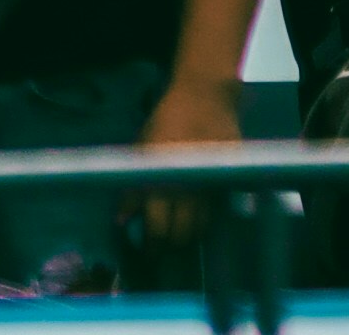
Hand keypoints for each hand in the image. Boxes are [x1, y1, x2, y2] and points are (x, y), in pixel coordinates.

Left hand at [132, 69, 240, 253]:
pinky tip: (196, 215)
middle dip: (170, 244)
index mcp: (161, 183)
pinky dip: (204, 220)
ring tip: (179, 231)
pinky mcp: (225, 182)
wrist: (204, 96)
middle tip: (163, 242)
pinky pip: (215, 213)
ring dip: (188, 235)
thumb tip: (122, 222)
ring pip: (200, 229)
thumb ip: (131, 188)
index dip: (151, 247)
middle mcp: (186, 191)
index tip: (147, 251)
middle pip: (180, 236)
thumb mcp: (141, 150)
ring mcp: (209, 188)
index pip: (157, 231)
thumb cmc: (165, 121)